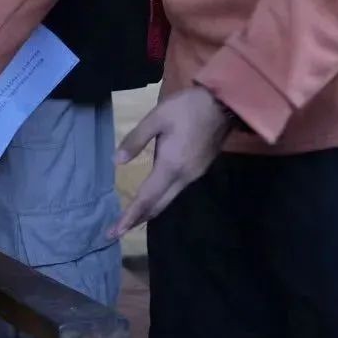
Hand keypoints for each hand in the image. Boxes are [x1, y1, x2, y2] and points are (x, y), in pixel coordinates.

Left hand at [113, 86, 232, 235]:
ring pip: (168, 200)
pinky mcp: (198, 170)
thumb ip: (136, 139)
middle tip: (116, 232)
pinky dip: (159, 200)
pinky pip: (175, 191)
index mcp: (171, 166)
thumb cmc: (186, 108)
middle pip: (158, 206)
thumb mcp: (156, 117)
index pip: (147, 198)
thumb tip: (117, 161)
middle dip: (136, 220)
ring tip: (129, 219)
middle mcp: (184, 177)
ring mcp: (193, 175)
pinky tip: (151, 198)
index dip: (130, 216)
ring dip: (148, 211)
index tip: (115, 232)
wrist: (222, 105)